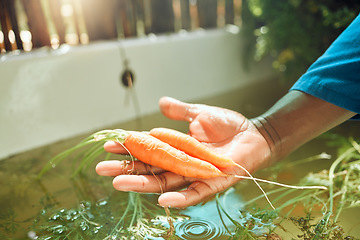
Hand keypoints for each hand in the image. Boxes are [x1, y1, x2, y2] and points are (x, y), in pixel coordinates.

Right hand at [96, 97, 270, 207]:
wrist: (255, 133)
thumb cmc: (229, 125)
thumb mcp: (201, 114)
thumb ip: (181, 111)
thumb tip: (160, 102)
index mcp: (177, 148)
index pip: (148, 150)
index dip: (130, 149)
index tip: (109, 145)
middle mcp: (182, 164)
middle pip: (150, 169)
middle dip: (126, 170)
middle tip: (101, 170)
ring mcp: (196, 175)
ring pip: (166, 183)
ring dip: (143, 185)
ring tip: (118, 184)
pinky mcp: (213, 183)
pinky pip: (195, 193)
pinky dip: (179, 198)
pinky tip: (161, 199)